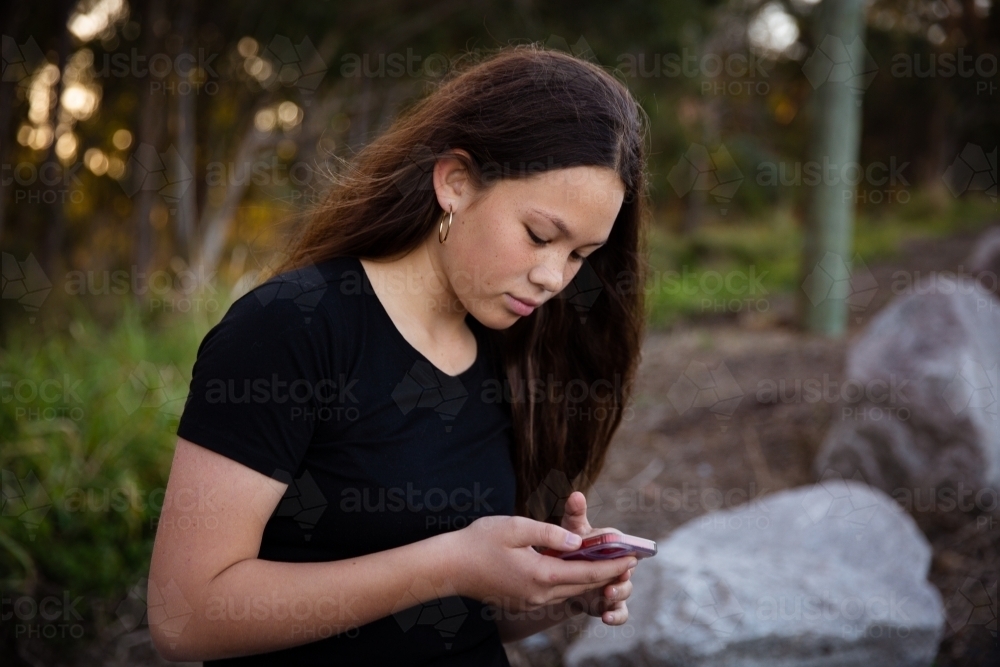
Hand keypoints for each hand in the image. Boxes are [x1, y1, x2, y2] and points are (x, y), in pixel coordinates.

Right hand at [451, 513, 636, 617]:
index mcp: (541, 575)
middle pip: (583, 586)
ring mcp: (531, 602)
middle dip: (608, 574)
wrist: (449, 567)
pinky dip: (572, 583)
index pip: (588, 573)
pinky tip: (577, 570)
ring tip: (609, 565)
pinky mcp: (523, 602)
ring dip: (591, 579)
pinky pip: (556, 594)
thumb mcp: (516, 526)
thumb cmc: (480, 541)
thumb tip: (578, 540)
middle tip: (629, 561)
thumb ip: (550, 532)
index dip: (613, 565)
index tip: (633, 558)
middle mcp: (540, 594)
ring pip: (570, 591)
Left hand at [560, 491, 634, 625]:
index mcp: (616, 546)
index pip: (628, 547)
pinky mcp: (610, 604)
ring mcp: (617, 586)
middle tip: (618, 575)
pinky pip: (620, 613)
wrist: (565, 570)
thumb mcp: (573, 530)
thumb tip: (575, 495)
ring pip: (625, 591)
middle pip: (628, 571)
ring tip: (607, 594)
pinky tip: (606, 618)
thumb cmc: (574, 545)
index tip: (628, 554)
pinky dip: (616, 616)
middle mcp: (621, 566)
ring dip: (619, 593)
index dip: (629, 551)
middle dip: (623, 574)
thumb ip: (575, 514)